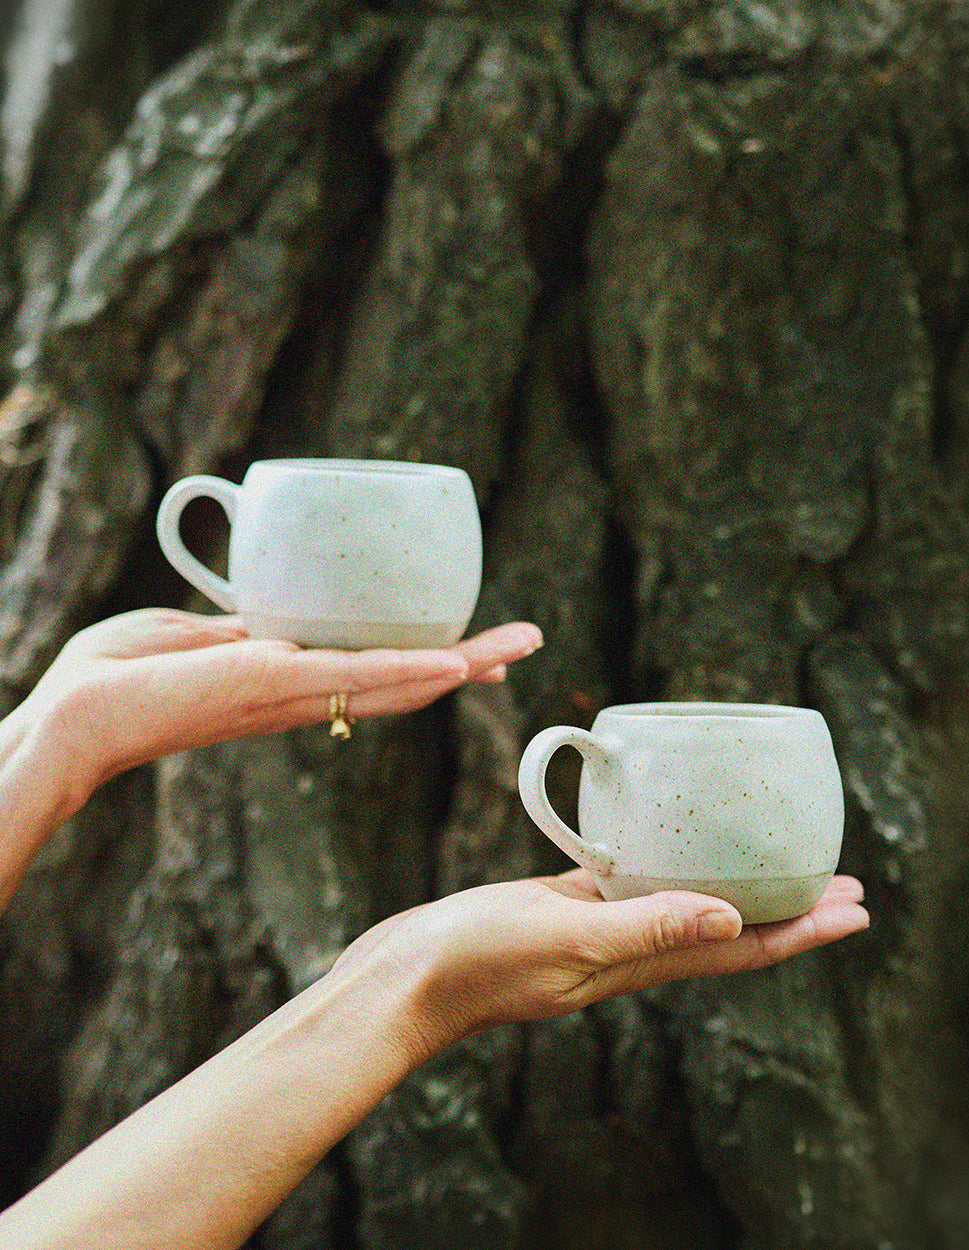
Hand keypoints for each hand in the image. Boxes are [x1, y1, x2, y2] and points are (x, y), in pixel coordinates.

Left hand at [7, 608, 542, 801]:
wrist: (78, 714)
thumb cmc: (120, 674)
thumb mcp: (197, 634)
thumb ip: (245, 627)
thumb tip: (273, 613)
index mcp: (292, 682)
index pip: (377, 671)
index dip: (430, 662)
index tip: (475, 651)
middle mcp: (307, 696)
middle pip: (404, 679)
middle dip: (469, 662)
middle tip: (525, 644)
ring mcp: (296, 693)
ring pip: (397, 679)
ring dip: (463, 663)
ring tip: (518, 648)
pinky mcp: (276, 685)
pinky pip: (358, 678)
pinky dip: (412, 670)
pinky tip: (459, 663)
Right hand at [337, 871, 868, 1059]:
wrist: (404, 978)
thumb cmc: (475, 962)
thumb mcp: (564, 939)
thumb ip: (643, 928)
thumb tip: (733, 917)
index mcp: (636, 961)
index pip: (741, 946)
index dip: (803, 930)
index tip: (856, 908)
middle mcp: (627, 948)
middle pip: (729, 926)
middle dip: (788, 908)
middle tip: (841, 883)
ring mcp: (595, 928)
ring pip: (685, 901)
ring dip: (735, 884)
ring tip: (771, 859)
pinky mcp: (562, 905)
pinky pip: (632, 879)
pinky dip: (666, 862)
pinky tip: (669, 838)